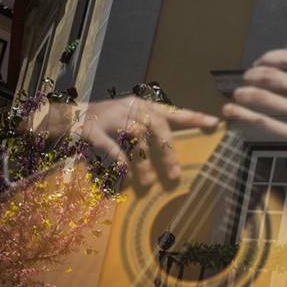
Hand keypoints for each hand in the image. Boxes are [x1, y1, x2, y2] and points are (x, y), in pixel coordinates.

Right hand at [79, 97, 217, 186]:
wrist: (72, 116)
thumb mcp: (131, 117)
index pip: (172, 111)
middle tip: (174, 173)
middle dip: (168, 150)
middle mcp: (129, 108)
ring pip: (135, 137)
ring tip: (148, 181)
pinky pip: (110, 146)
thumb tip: (173, 150)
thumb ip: (151, 128)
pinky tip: (126, 175)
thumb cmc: (107, 120)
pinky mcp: (93, 130)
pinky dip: (120, 161)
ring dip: (143, 161)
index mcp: (142, 105)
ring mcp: (111, 117)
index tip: (214, 122)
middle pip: (156, 125)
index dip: (193, 116)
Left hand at [222, 49, 286, 139]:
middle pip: (272, 76)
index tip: (258, 62)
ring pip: (262, 97)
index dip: (267, 57)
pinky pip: (260, 121)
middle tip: (246, 78)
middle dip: (252, 74)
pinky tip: (230, 111)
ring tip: (238, 94)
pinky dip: (240, 114)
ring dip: (243, 92)